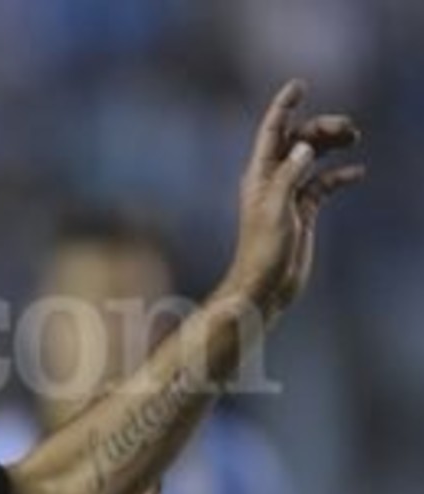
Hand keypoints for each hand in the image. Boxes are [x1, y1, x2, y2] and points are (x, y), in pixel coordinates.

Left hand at [227, 79, 364, 313]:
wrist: (264, 286)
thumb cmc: (263, 251)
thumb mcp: (276, 211)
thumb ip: (289, 177)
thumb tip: (304, 148)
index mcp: (260, 175)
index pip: (272, 132)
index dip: (284, 106)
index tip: (299, 84)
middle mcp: (272, 180)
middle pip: (297, 141)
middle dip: (321, 128)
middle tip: (350, 129)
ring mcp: (288, 195)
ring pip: (312, 159)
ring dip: (331, 145)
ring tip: (355, 138)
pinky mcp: (303, 212)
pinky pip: (323, 184)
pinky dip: (339, 175)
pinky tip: (357, 173)